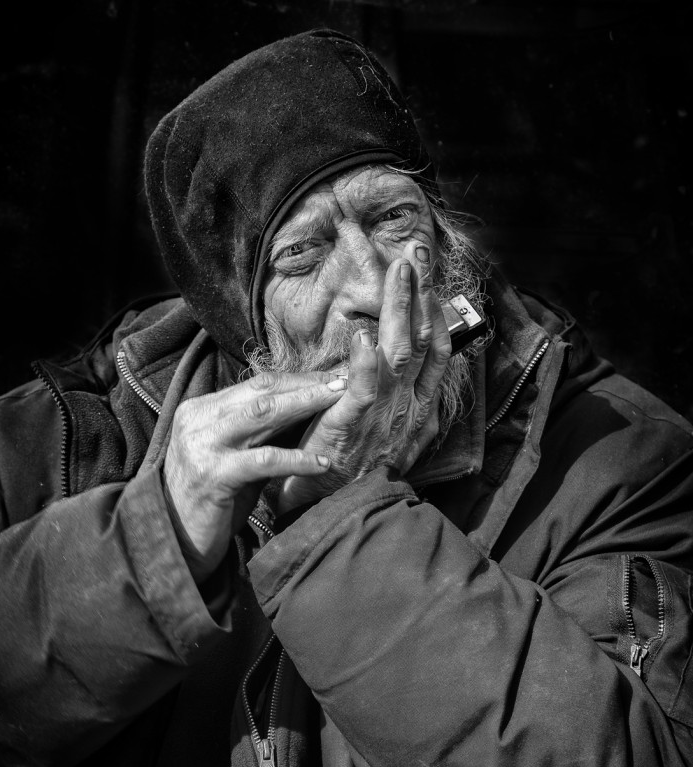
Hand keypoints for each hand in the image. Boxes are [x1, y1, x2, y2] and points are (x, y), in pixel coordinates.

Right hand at [163, 372, 345, 581]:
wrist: (176, 541)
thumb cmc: (212, 499)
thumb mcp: (234, 456)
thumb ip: (260, 432)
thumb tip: (305, 408)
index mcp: (201, 410)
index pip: (255, 384)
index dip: (296, 379)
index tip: (329, 378)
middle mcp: (198, 420)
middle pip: (261, 392)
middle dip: (306, 385)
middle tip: (342, 381)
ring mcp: (202, 445)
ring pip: (262, 414)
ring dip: (305, 405)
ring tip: (338, 402)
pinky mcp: (212, 475)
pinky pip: (264, 460)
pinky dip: (296, 459)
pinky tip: (322, 463)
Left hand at [277, 240, 451, 513]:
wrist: (334, 512)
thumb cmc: (351, 468)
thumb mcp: (384, 430)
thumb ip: (391, 396)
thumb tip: (389, 355)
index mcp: (418, 409)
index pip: (434, 351)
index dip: (434, 312)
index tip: (429, 279)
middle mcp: (410, 409)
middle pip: (422, 341)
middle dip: (420, 294)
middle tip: (415, 253)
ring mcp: (385, 417)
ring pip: (399, 353)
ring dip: (400, 309)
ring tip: (399, 271)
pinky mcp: (353, 427)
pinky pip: (364, 389)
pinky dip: (364, 361)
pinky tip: (362, 333)